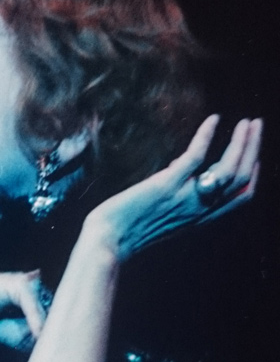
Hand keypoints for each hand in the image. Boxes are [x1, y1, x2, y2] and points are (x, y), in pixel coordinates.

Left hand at [85, 115, 261, 261]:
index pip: (240, 198)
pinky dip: (207, 135)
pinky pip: (196, 157)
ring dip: (242, 142)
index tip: (254, 155)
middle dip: (253, 149)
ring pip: (229, 169)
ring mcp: (184, 198)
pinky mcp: (165, 185)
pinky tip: (213, 120)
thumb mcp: (160, 212)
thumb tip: (178, 166)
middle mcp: (198, 210)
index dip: (252, 175)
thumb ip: (175, 192)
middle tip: (256, 125)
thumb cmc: (125, 229)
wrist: (106, 241)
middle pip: (241, 180)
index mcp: (200, 218)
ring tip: (247, 122)